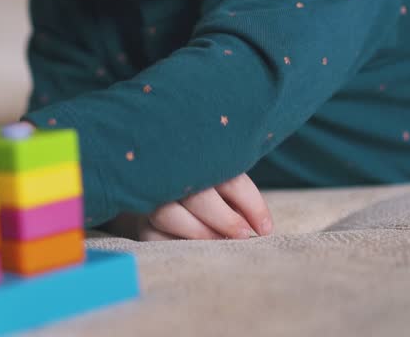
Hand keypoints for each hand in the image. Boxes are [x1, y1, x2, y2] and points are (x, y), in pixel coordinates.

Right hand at [139, 174, 272, 239]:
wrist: (167, 195)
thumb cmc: (210, 193)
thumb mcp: (226, 187)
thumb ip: (240, 200)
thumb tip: (262, 228)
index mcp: (199, 160)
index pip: (229, 179)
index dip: (251, 204)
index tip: (266, 229)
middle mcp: (171, 175)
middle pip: (196, 195)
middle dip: (225, 219)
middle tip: (243, 236)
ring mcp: (152, 198)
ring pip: (167, 213)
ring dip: (199, 232)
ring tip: (219, 243)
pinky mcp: (142, 222)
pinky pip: (153, 233)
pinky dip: (176, 243)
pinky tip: (195, 249)